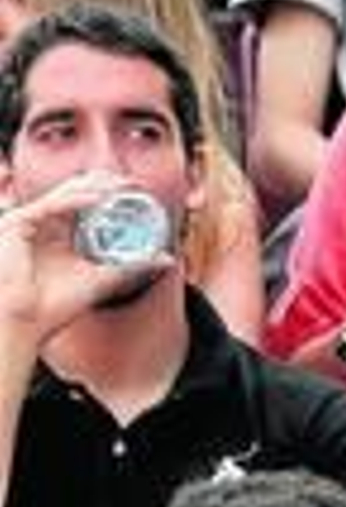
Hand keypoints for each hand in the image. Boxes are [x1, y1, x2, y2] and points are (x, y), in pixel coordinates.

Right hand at [0, 172, 173, 342]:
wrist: (24, 324)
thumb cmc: (54, 306)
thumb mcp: (103, 279)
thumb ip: (133, 266)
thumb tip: (168, 258)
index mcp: (62, 230)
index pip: (89, 199)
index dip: (114, 190)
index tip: (141, 190)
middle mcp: (46, 221)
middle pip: (77, 189)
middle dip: (108, 182)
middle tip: (136, 184)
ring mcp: (30, 220)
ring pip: (66, 192)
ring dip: (96, 186)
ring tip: (123, 187)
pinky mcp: (16, 224)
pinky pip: (49, 205)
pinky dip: (75, 199)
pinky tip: (98, 198)